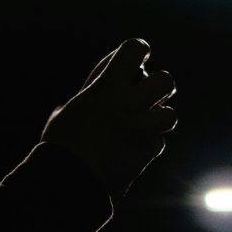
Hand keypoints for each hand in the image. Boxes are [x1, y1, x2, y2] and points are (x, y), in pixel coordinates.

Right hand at [42, 38, 178, 197]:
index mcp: (107, 87)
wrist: (67, 182)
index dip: (139, 49)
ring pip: (171, 114)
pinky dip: (149, 144)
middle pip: (166, 81)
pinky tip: (134, 148)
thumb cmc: (59, 143)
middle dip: (160, 85)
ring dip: (160, 116)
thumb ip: (88, 96)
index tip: (137, 56)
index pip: (135, 49)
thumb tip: (94, 92)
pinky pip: (159, 142)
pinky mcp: (147, 153)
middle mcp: (130, 104)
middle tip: (148, 93)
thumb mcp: (67, 111)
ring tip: (146, 122)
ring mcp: (142, 130)